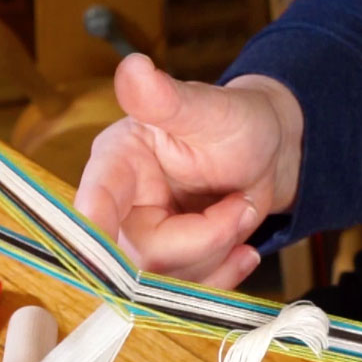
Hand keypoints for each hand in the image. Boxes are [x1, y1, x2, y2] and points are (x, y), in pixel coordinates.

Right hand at [73, 53, 302, 288]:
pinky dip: (223, 276)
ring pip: (166, 281)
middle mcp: (120, 205)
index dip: (94, 237)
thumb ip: (166, 98)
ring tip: (243, 210)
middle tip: (241, 206)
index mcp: (116, 161)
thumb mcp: (209, 109)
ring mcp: (143, 239)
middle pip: (142, 255)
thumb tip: (133, 67)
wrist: (267, 155)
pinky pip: (185, 294)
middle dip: (202, 239)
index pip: (94, 204)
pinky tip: (245, 249)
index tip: (105, 267)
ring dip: (218, 254)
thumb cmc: (236, 122)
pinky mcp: (168, 265)